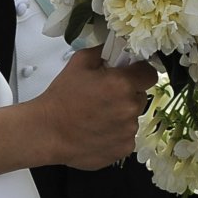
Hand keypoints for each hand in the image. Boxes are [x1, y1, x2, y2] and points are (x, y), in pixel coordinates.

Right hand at [37, 46, 155, 170]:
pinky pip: (126, 136)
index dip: (139, 73)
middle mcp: (130, 108)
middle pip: (141, 96)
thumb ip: (102, 51)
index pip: (149, 74)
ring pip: (133, 117)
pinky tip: (97, 131)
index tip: (128, 75)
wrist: (48, 132)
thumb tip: (116, 48)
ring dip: (121, 114)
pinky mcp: (124, 149)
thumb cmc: (62, 96)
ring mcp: (128, 131)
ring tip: (97, 116)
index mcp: (122, 84)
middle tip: (105, 96)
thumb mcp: (79, 63)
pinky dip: (116, 133)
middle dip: (128, 93)